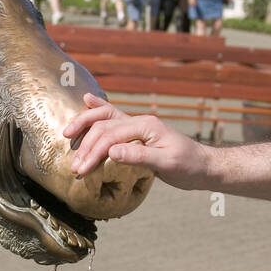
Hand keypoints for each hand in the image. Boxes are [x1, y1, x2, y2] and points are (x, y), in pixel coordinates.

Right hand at [62, 94, 211, 189]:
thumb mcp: (166, 163)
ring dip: (85, 128)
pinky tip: (87, 100)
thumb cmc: (188, 166)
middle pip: (104, 126)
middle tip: (74, 166)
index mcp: (146, 126)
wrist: (203, 166)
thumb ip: (138, 156)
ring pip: (104, 119)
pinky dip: (98, 110)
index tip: (82, 170)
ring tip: (67, 136)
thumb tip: (111, 152)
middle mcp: (139, 121)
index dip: (94, 153)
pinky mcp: (137, 133)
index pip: (111, 136)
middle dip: (86, 145)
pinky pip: (113, 119)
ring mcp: (137, 125)